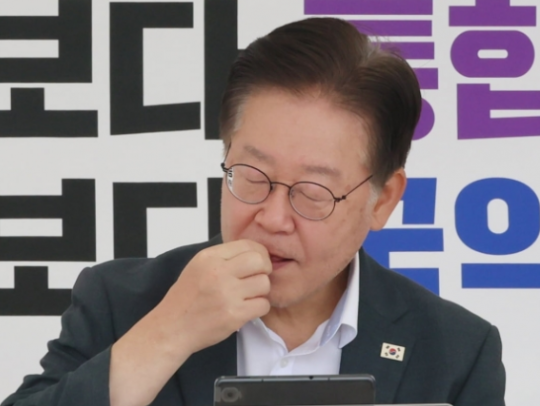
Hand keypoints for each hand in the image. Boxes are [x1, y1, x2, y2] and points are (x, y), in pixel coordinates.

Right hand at [110, 239, 271, 405]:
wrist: (172, 328)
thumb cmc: (186, 299)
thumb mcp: (198, 267)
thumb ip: (223, 258)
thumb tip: (254, 253)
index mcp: (209, 257)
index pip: (248, 245)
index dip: (259, 253)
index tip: (258, 263)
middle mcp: (218, 272)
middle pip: (260, 261)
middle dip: (264, 270)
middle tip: (257, 279)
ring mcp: (227, 294)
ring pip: (264, 283)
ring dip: (261, 291)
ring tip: (248, 297)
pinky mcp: (234, 315)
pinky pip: (263, 305)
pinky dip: (259, 308)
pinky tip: (247, 309)